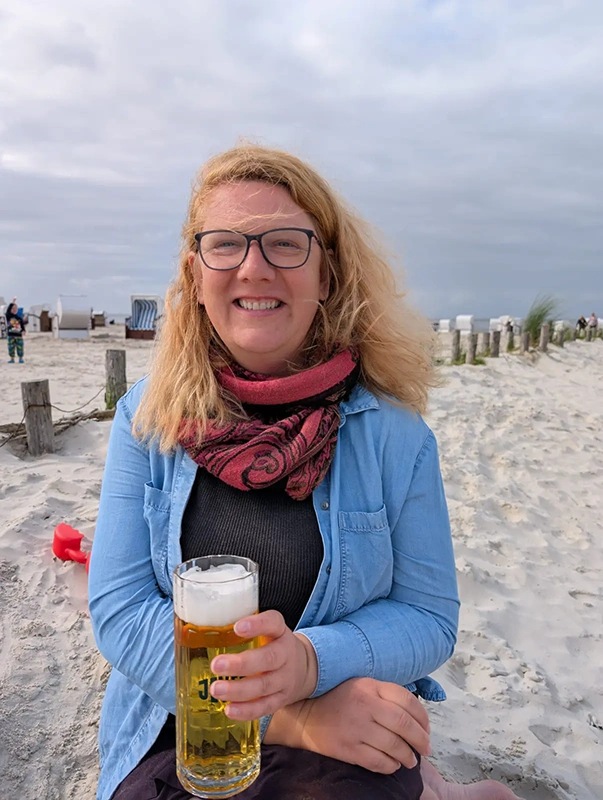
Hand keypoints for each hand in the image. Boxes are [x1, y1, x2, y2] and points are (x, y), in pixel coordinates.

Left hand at [209, 610, 317, 720]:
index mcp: (280, 632)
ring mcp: (285, 679)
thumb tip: (198, 627)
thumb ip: (243, 628)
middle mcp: (286, 654)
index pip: (273, 623)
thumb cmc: (273, 645)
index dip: (257, 624)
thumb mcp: (266, 630)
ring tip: (216, 690)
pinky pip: (265, 707)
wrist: (304, 668)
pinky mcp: (282, 699)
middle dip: (241, 664)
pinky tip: (229, 710)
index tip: (237, 627)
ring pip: (264, 685)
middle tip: (216, 665)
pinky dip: (247, 711)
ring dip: (239, 690)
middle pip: (268, 659)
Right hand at [274, 677, 430, 772]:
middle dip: (421, 739)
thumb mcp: (361, 685)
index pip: (406, 699)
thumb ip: (385, 694)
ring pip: (394, 746)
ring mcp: (356, 728)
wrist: (305, 715)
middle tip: (426, 748)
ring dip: (408, 756)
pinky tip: (394, 764)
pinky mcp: (348, 749)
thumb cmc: (338, 699)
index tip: (427, 728)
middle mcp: (365, 705)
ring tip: (411, 760)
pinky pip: (378, 761)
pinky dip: (391, 766)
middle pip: (403, 724)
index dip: (423, 717)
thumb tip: (415, 715)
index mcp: (370, 686)